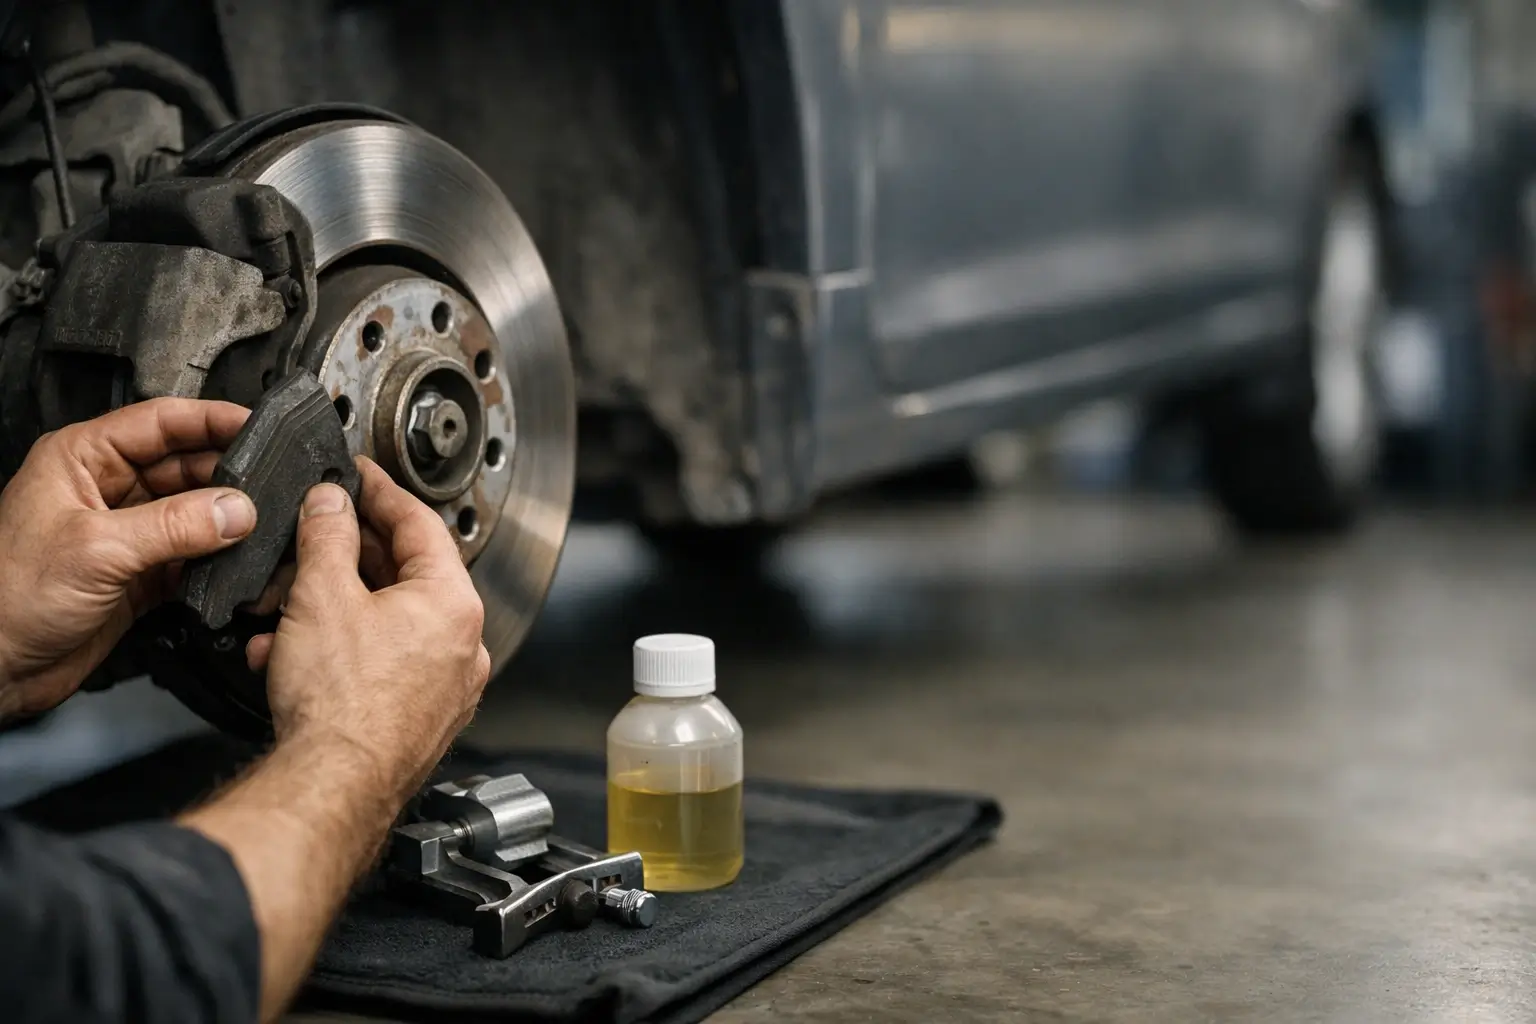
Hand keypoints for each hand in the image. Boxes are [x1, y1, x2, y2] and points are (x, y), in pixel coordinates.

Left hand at [0, 399, 255, 719]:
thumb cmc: (8, 598)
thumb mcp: (97, 549)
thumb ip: (174, 526)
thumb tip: (237, 509)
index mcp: (82, 460)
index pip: (162, 422)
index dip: (212, 420)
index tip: (260, 428)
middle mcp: (106, 489)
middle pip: (186, 465)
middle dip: (229, 476)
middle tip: (271, 488)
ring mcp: (126, 532)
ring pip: (195, 511)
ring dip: (227, 520)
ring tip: (262, 526)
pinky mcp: (141, 573)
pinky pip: (194, 556)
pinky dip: (219, 560)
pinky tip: (239, 563)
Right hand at [247, 456, 489, 796]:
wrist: (334, 788)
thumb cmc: (342, 705)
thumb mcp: (322, 595)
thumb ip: (327, 536)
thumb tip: (331, 503)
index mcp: (454, 604)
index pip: (420, 524)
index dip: (381, 493)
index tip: (361, 478)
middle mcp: (463, 645)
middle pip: (406, 574)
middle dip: (347, 558)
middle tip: (314, 539)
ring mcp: (446, 685)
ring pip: (388, 623)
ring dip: (333, 609)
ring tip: (286, 611)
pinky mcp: (422, 717)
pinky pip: (383, 664)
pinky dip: (342, 651)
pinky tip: (293, 657)